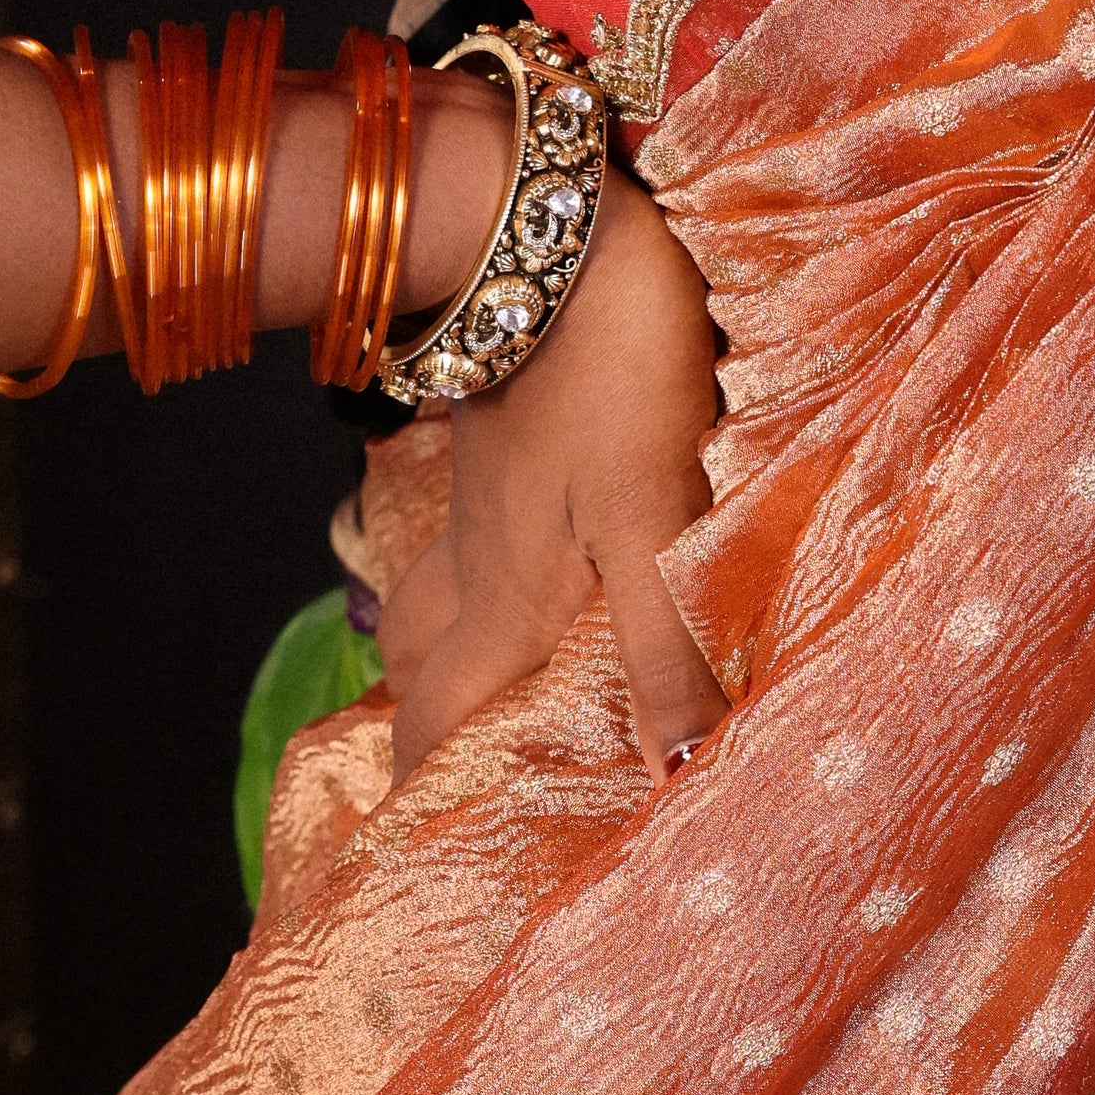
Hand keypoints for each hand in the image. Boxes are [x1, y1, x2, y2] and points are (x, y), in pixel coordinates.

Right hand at [378, 176, 727, 785]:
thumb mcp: (654, 514)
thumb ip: (663, 646)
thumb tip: (676, 783)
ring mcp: (477, 497)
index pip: (440, 730)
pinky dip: (471, 575)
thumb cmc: (610, 375)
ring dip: (437, 655)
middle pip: (418, 676)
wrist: (550, 226)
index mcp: (510, 604)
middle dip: (426, 741)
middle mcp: (476, 564)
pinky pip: (463, 536)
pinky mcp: (493, 438)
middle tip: (456, 792)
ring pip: (426, 600)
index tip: (422, 868)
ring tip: (475, 693)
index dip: (427, 802)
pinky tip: (515, 565)